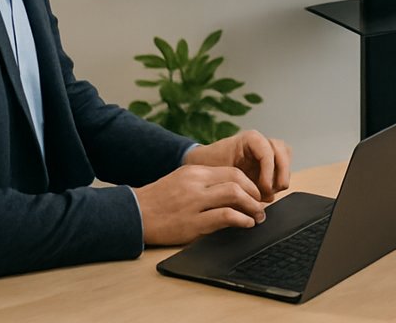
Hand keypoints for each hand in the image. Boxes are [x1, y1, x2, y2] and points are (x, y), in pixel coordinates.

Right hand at [133, 164, 268, 245]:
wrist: (133, 214)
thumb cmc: (157, 199)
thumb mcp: (181, 180)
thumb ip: (204, 182)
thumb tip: (232, 189)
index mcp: (194, 172)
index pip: (232, 171)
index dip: (250, 182)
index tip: (256, 192)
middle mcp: (196, 184)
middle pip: (237, 181)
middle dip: (255, 193)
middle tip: (261, 204)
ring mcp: (194, 203)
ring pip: (234, 195)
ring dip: (252, 206)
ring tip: (258, 215)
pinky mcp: (192, 223)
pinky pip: (224, 217)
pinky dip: (241, 220)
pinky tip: (246, 223)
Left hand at [185, 130, 292, 199]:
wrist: (204, 165)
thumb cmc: (210, 166)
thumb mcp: (220, 172)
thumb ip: (238, 183)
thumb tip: (258, 198)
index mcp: (249, 139)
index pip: (268, 152)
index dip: (269, 171)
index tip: (265, 189)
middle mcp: (261, 142)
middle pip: (282, 152)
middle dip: (280, 173)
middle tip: (271, 192)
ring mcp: (267, 150)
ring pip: (285, 157)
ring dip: (282, 176)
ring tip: (271, 193)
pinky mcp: (269, 161)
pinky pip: (283, 166)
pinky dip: (279, 179)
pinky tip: (269, 191)